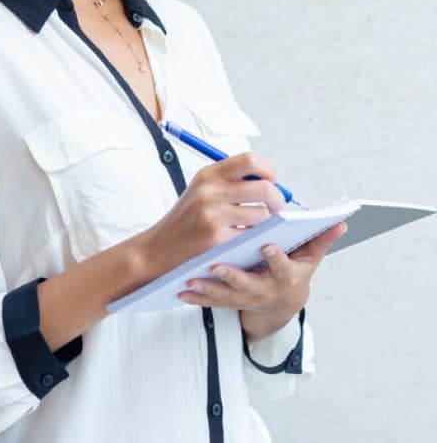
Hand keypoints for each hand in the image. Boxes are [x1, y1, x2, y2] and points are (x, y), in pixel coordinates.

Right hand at [138, 151, 285, 279]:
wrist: (159, 247)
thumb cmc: (186, 220)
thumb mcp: (202, 190)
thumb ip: (230, 181)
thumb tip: (269, 180)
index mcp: (208, 174)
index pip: (250, 160)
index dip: (269, 170)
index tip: (273, 181)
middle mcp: (210, 190)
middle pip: (263, 187)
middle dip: (278, 199)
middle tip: (277, 208)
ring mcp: (212, 214)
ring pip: (262, 214)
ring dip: (267, 222)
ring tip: (257, 226)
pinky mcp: (216, 237)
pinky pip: (251, 235)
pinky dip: (255, 238)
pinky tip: (246, 239)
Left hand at [177, 221, 347, 339]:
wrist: (282, 303)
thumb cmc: (294, 270)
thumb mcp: (309, 257)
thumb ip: (320, 238)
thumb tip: (341, 221)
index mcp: (285, 276)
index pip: (282, 266)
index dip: (276, 256)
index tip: (267, 243)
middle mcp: (265, 290)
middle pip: (248, 284)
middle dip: (232, 276)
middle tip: (216, 264)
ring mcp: (246, 298)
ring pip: (226, 296)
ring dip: (208, 290)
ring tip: (190, 280)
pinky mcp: (231, 302)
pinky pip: (213, 302)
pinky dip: (197, 297)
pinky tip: (182, 290)